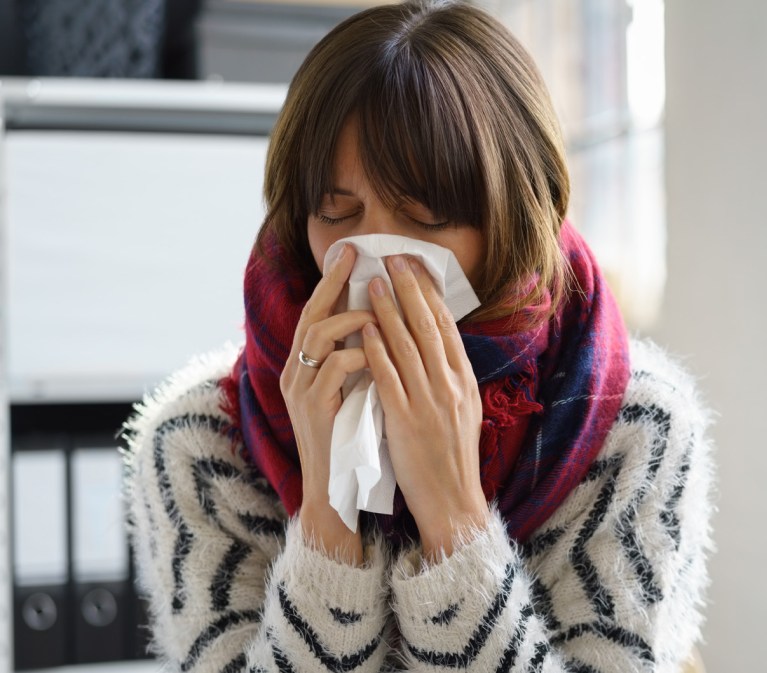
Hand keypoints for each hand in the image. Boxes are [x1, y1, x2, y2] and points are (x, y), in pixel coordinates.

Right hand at [280, 244, 375, 562]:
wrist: (337, 493)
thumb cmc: (354, 443)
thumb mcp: (356, 394)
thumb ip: (359, 362)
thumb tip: (383, 323)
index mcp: (305, 370)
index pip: (317, 315)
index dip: (332, 283)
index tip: (351, 253)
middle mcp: (295, 375)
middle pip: (310, 315)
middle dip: (332, 282)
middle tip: (353, 254)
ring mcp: (300, 391)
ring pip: (317, 336)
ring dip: (351, 319)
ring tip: (376, 309)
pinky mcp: (312, 409)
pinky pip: (334, 368)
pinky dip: (358, 355)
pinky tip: (377, 354)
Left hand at [363, 254, 487, 560]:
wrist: (453, 501)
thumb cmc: (452, 459)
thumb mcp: (464, 411)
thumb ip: (451, 378)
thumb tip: (438, 347)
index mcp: (465, 381)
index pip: (446, 327)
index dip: (430, 293)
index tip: (416, 268)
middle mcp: (450, 385)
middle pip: (428, 326)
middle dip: (409, 288)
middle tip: (393, 259)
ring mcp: (429, 400)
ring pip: (407, 345)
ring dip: (388, 309)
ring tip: (373, 282)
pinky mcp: (405, 419)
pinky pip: (388, 377)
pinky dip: (375, 349)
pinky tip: (364, 329)